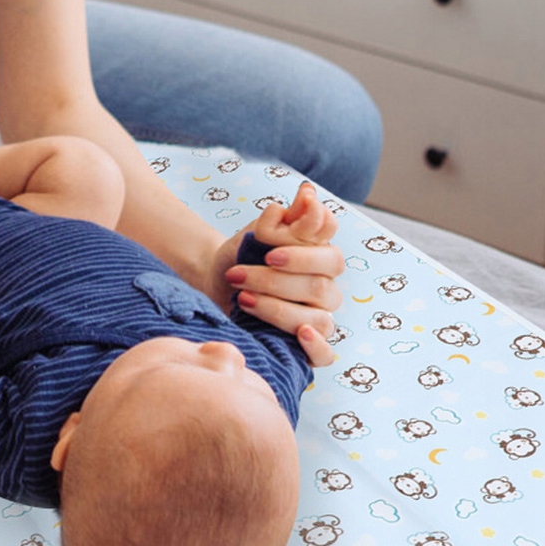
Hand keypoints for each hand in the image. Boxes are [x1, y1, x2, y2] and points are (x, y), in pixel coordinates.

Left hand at [212, 182, 343, 365]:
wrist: (214, 284)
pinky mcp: (307, 345)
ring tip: (242, 298)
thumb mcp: (256, 233)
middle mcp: (326, 284)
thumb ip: (283, 217)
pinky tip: (299, 332)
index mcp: (319, 253)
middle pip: (319, 283)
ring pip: (318, 316)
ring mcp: (320, 316)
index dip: (302, 249)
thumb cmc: (242, 256)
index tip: (266, 247)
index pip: (330, 248)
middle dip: (274, 280)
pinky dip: (315, 345)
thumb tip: (307, 193)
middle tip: (239, 275)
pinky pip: (326, 353)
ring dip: (276, 308)